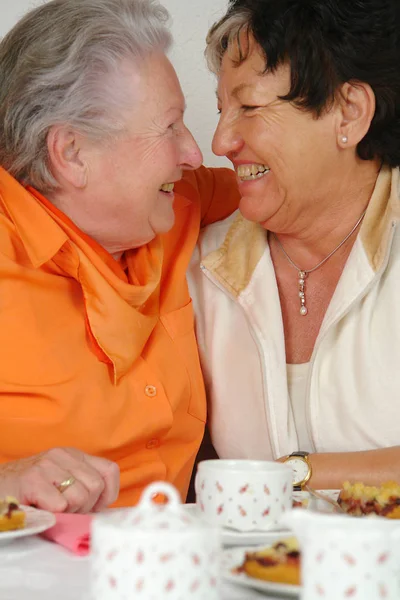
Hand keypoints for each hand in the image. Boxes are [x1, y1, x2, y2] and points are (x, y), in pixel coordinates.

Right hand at [0, 447, 119, 512]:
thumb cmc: (30, 492)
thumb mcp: (61, 482)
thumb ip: (83, 487)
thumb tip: (105, 508)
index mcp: (74, 455)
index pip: (110, 470)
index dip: (108, 494)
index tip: (94, 507)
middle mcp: (63, 455)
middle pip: (96, 487)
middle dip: (85, 507)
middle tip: (66, 511)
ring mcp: (47, 465)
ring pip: (80, 496)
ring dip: (68, 512)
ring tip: (51, 510)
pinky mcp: (33, 479)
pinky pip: (60, 505)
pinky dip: (54, 515)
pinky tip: (41, 509)